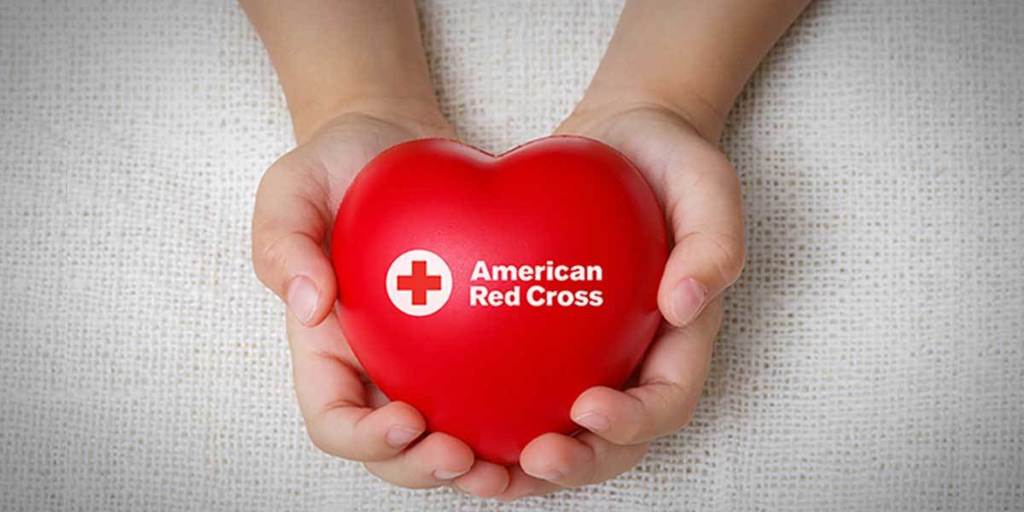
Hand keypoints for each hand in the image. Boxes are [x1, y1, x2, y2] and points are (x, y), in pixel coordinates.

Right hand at [251, 105, 481, 487]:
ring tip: (512, 461)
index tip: (407, 420)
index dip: (365, 439)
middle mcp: (376, 365)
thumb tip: (309, 305)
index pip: (334, 419)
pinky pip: (490, 388)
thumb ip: (284, 241)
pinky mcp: (472, 340)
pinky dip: (512, 415)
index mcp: (327, 346)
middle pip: (393, 450)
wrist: (399, 144)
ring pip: (447, 433)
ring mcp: (425, 357)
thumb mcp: (292, 187)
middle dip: (424, 467)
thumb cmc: (336, 165)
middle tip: (465, 454)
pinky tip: (551, 415)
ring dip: (475, 463)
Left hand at [453, 100, 744, 498]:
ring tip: (479, 470)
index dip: (633, 423)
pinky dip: (488, 414)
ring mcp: (589, 353)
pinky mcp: (544, 339)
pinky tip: (443, 417)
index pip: (665, 401)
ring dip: (523, 463)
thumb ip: (712, 242)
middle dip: (574, 462)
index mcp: (681, 338)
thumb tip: (684, 307)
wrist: (619, 137)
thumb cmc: (670, 158)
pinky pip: (518, 387)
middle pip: (609, 438)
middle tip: (532, 458)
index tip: (589, 409)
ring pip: (559, 428)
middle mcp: (635, 357)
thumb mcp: (706, 184)